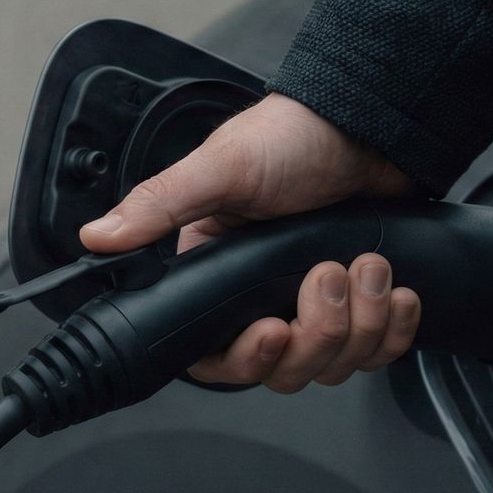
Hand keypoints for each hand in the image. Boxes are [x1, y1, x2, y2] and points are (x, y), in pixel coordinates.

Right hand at [79, 93, 421, 391]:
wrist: (369, 123)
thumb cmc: (292, 138)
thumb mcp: (221, 168)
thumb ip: (160, 206)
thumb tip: (96, 236)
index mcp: (217, 273)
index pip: (217, 353)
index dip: (245, 359)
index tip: (270, 332)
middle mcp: (263, 296)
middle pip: (284, 369)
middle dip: (316, 332)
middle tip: (327, 275)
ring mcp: (316, 304)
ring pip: (334, 364)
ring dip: (360, 322)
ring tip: (366, 265)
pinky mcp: (363, 305)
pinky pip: (378, 351)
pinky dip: (393, 327)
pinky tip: (396, 289)